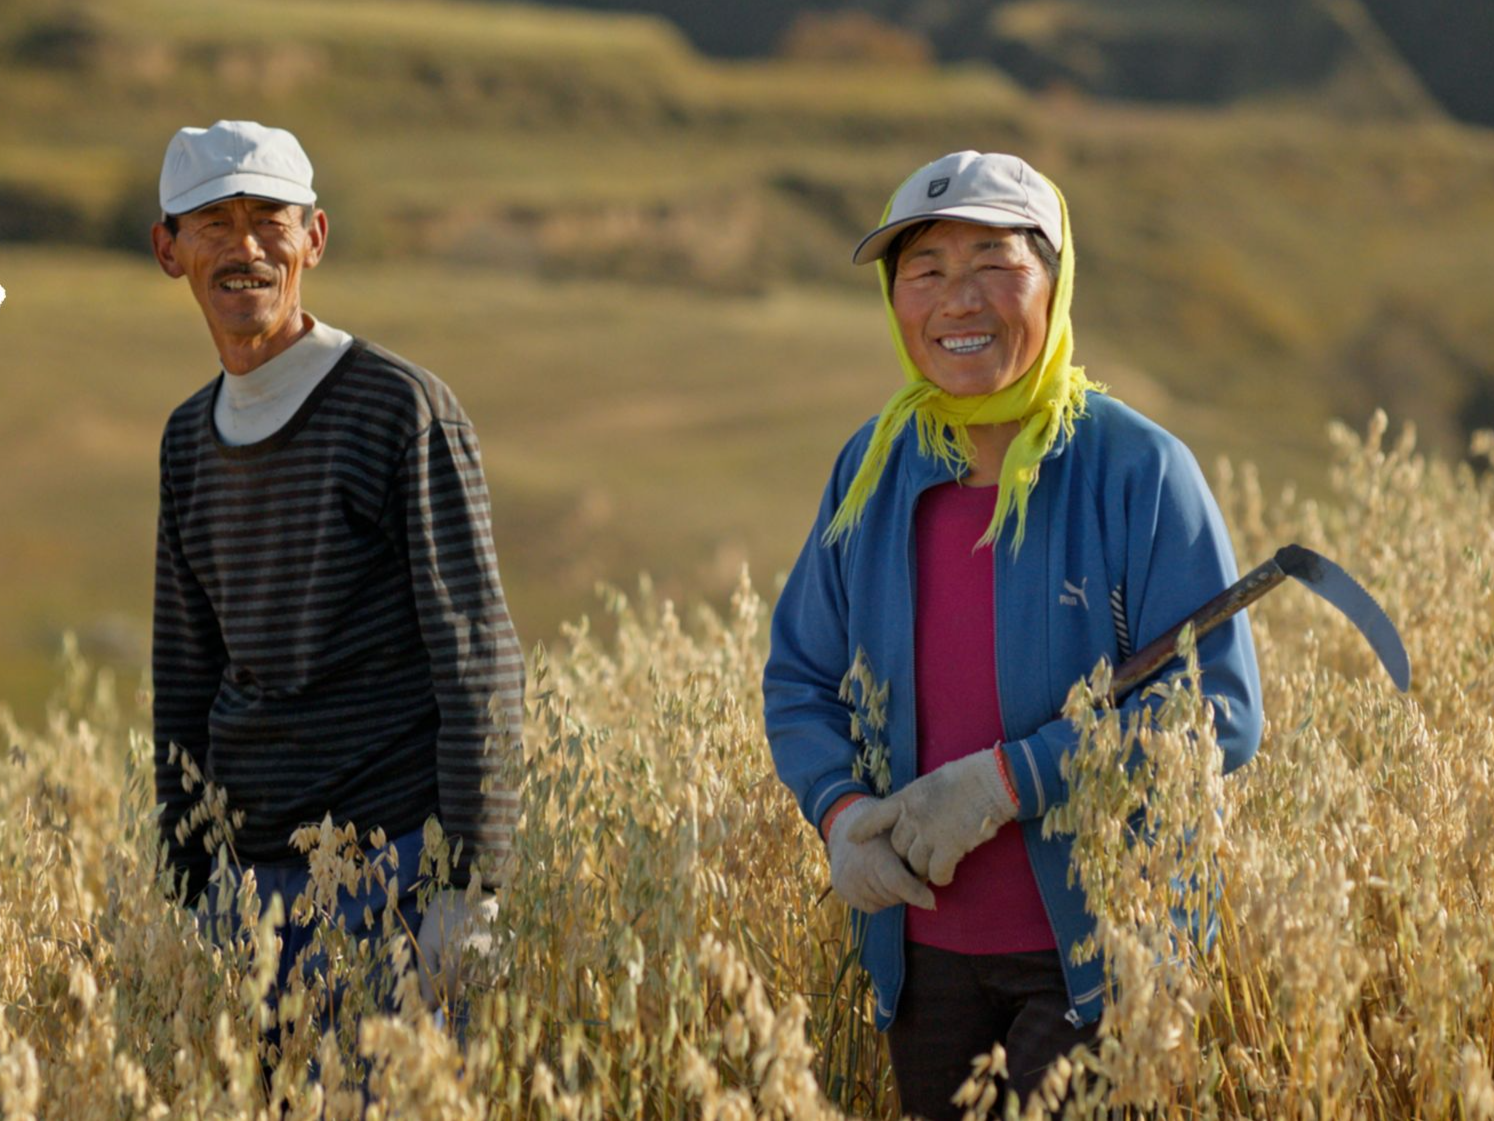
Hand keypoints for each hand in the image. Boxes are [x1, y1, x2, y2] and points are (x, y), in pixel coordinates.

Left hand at [416, 888, 498, 1007]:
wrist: (468, 889)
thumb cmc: (442, 918)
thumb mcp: (426, 946)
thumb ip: (426, 979)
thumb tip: (430, 1008)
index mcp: (458, 953)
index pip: (453, 992)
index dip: (444, 995)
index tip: (439, 992)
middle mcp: (482, 953)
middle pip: (471, 987)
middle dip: (459, 984)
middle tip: (451, 968)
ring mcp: (499, 948)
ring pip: (487, 980)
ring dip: (475, 976)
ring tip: (466, 954)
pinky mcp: (510, 944)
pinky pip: (500, 968)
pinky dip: (489, 966)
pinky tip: (479, 949)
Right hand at [827, 798, 935, 913]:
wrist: (846, 829)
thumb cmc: (884, 832)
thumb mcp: (902, 834)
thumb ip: (918, 853)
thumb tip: (938, 873)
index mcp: (874, 854)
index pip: (897, 882)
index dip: (916, 893)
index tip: (932, 901)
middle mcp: (857, 870)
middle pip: (894, 895)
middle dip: (908, 889)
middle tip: (909, 872)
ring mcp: (847, 883)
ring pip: (885, 902)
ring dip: (895, 894)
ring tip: (893, 872)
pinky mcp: (843, 892)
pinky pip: (873, 906)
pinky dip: (881, 898)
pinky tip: (880, 881)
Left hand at [847, 749, 1016, 885]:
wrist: (993, 780)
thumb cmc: (969, 776)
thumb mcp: (933, 781)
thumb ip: (919, 801)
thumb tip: (913, 816)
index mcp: (907, 797)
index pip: (876, 816)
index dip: (863, 829)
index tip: (851, 839)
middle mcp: (913, 816)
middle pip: (898, 847)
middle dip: (906, 855)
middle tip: (918, 858)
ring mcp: (930, 833)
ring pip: (915, 863)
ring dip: (923, 868)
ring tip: (934, 866)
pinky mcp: (950, 847)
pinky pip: (937, 873)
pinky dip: (941, 877)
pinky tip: (947, 875)